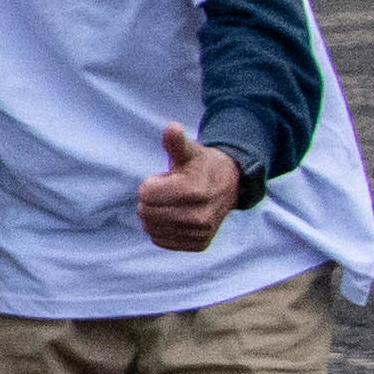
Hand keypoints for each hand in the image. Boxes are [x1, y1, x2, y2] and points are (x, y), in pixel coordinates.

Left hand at [137, 120, 243, 253]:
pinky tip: (175, 217)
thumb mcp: (189, 151)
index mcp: (194, 192)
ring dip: (155, 215)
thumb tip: (172, 128)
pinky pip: (161, 241)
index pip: (145, 194)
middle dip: (150, 200)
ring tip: (172, 204)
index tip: (166, 179)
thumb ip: (176, 142)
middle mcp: (199, 217)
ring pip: (151, 229)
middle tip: (168, 192)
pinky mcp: (199, 245)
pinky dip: (161, 229)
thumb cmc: (201, 166)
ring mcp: (200, 233)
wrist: (228, 186)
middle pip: (146, 213)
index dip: (151, 184)